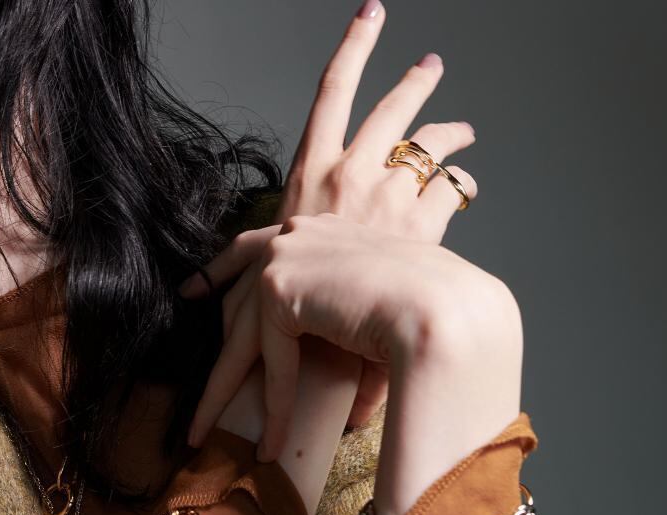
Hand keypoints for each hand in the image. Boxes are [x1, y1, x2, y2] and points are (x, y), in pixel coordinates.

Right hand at [181, 2, 476, 428]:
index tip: (369, 16)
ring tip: (464, 131)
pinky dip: (462, 184)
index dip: (353, 49)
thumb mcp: (260, 265)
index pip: (332, 92)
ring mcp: (391, 195)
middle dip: (414, 83)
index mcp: (313, 170)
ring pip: (431, 145)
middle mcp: (354, 171)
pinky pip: (452, 188)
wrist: (324, 332)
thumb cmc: (289, 298)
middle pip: (392, 109)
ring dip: (450, 134)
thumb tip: (201, 285)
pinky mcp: (421, 224)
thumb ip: (250, 258)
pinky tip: (465, 185)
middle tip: (431, 65)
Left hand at [183, 195, 519, 467]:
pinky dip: (273, 409)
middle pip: (236, 298)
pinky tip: (271, 445)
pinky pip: (270, 361)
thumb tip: (353, 412)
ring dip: (221, 392)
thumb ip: (352, 350)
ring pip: (240, 336)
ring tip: (204, 433)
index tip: (194, 292)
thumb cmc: (435, 310)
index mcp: (321, 230)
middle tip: (192, 381)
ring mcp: (285, 256)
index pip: (253, 246)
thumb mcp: (380, 318)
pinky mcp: (281, 286)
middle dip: (211, 344)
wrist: (449, 305)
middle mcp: (296, 235)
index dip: (219, 272)